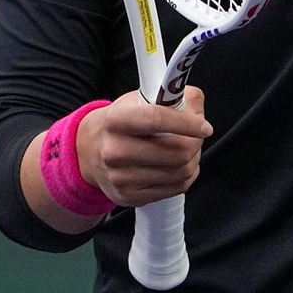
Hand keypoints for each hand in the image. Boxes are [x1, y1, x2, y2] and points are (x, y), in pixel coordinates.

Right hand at [76, 86, 210, 207]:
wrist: (88, 151)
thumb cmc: (118, 123)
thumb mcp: (137, 100)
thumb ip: (170, 95)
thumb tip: (196, 103)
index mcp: (116, 120)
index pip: (157, 119)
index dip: (187, 122)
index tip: (204, 126)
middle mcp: (115, 150)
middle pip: (175, 151)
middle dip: (195, 142)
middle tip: (198, 135)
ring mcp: (121, 177)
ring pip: (180, 171)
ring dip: (193, 159)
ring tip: (188, 148)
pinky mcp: (130, 196)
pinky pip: (176, 188)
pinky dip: (187, 175)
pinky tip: (179, 165)